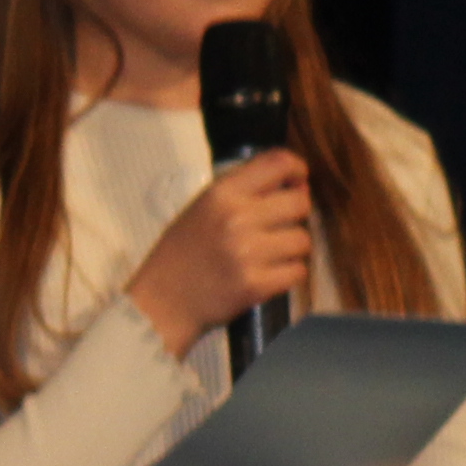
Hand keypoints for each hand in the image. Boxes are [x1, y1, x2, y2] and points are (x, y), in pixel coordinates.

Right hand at [128, 153, 317, 356]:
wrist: (162, 302)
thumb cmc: (182, 253)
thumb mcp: (202, 207)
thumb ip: (242, 191)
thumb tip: (294, 184)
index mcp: (222, 194)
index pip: (279, 163)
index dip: (297, 170)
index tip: (297, 181)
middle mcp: (236, 218)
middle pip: (300, 202)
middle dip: (297, 214)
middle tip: (282, 225)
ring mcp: (247, 253)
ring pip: (303, 240)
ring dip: (293, 248)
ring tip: (272, 255)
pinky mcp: (255, 285)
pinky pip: (298, 271)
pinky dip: (289, 274)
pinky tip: (271, 274)